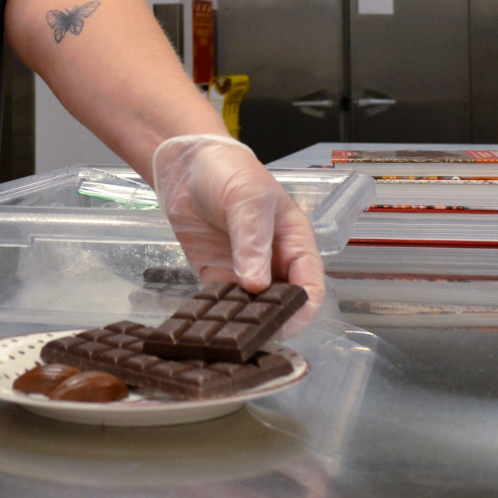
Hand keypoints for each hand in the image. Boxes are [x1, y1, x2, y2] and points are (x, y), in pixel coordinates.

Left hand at [151, 134, 325, 331]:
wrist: (186, 164)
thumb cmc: (229, 172)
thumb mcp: (248, 199)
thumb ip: (253, 241)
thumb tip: (256, 284)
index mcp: (295, 242)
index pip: (310, 283)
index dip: (304, 307)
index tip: (288, 324)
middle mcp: (274, 261)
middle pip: (284, 302)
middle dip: (275, 320)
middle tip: (257, 333)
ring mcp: (245, 271)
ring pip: (254, 308)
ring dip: (246, 320)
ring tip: (234, 332)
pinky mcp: (216, 275)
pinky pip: (223, 302)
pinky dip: (220, 313)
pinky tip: (213, 322)